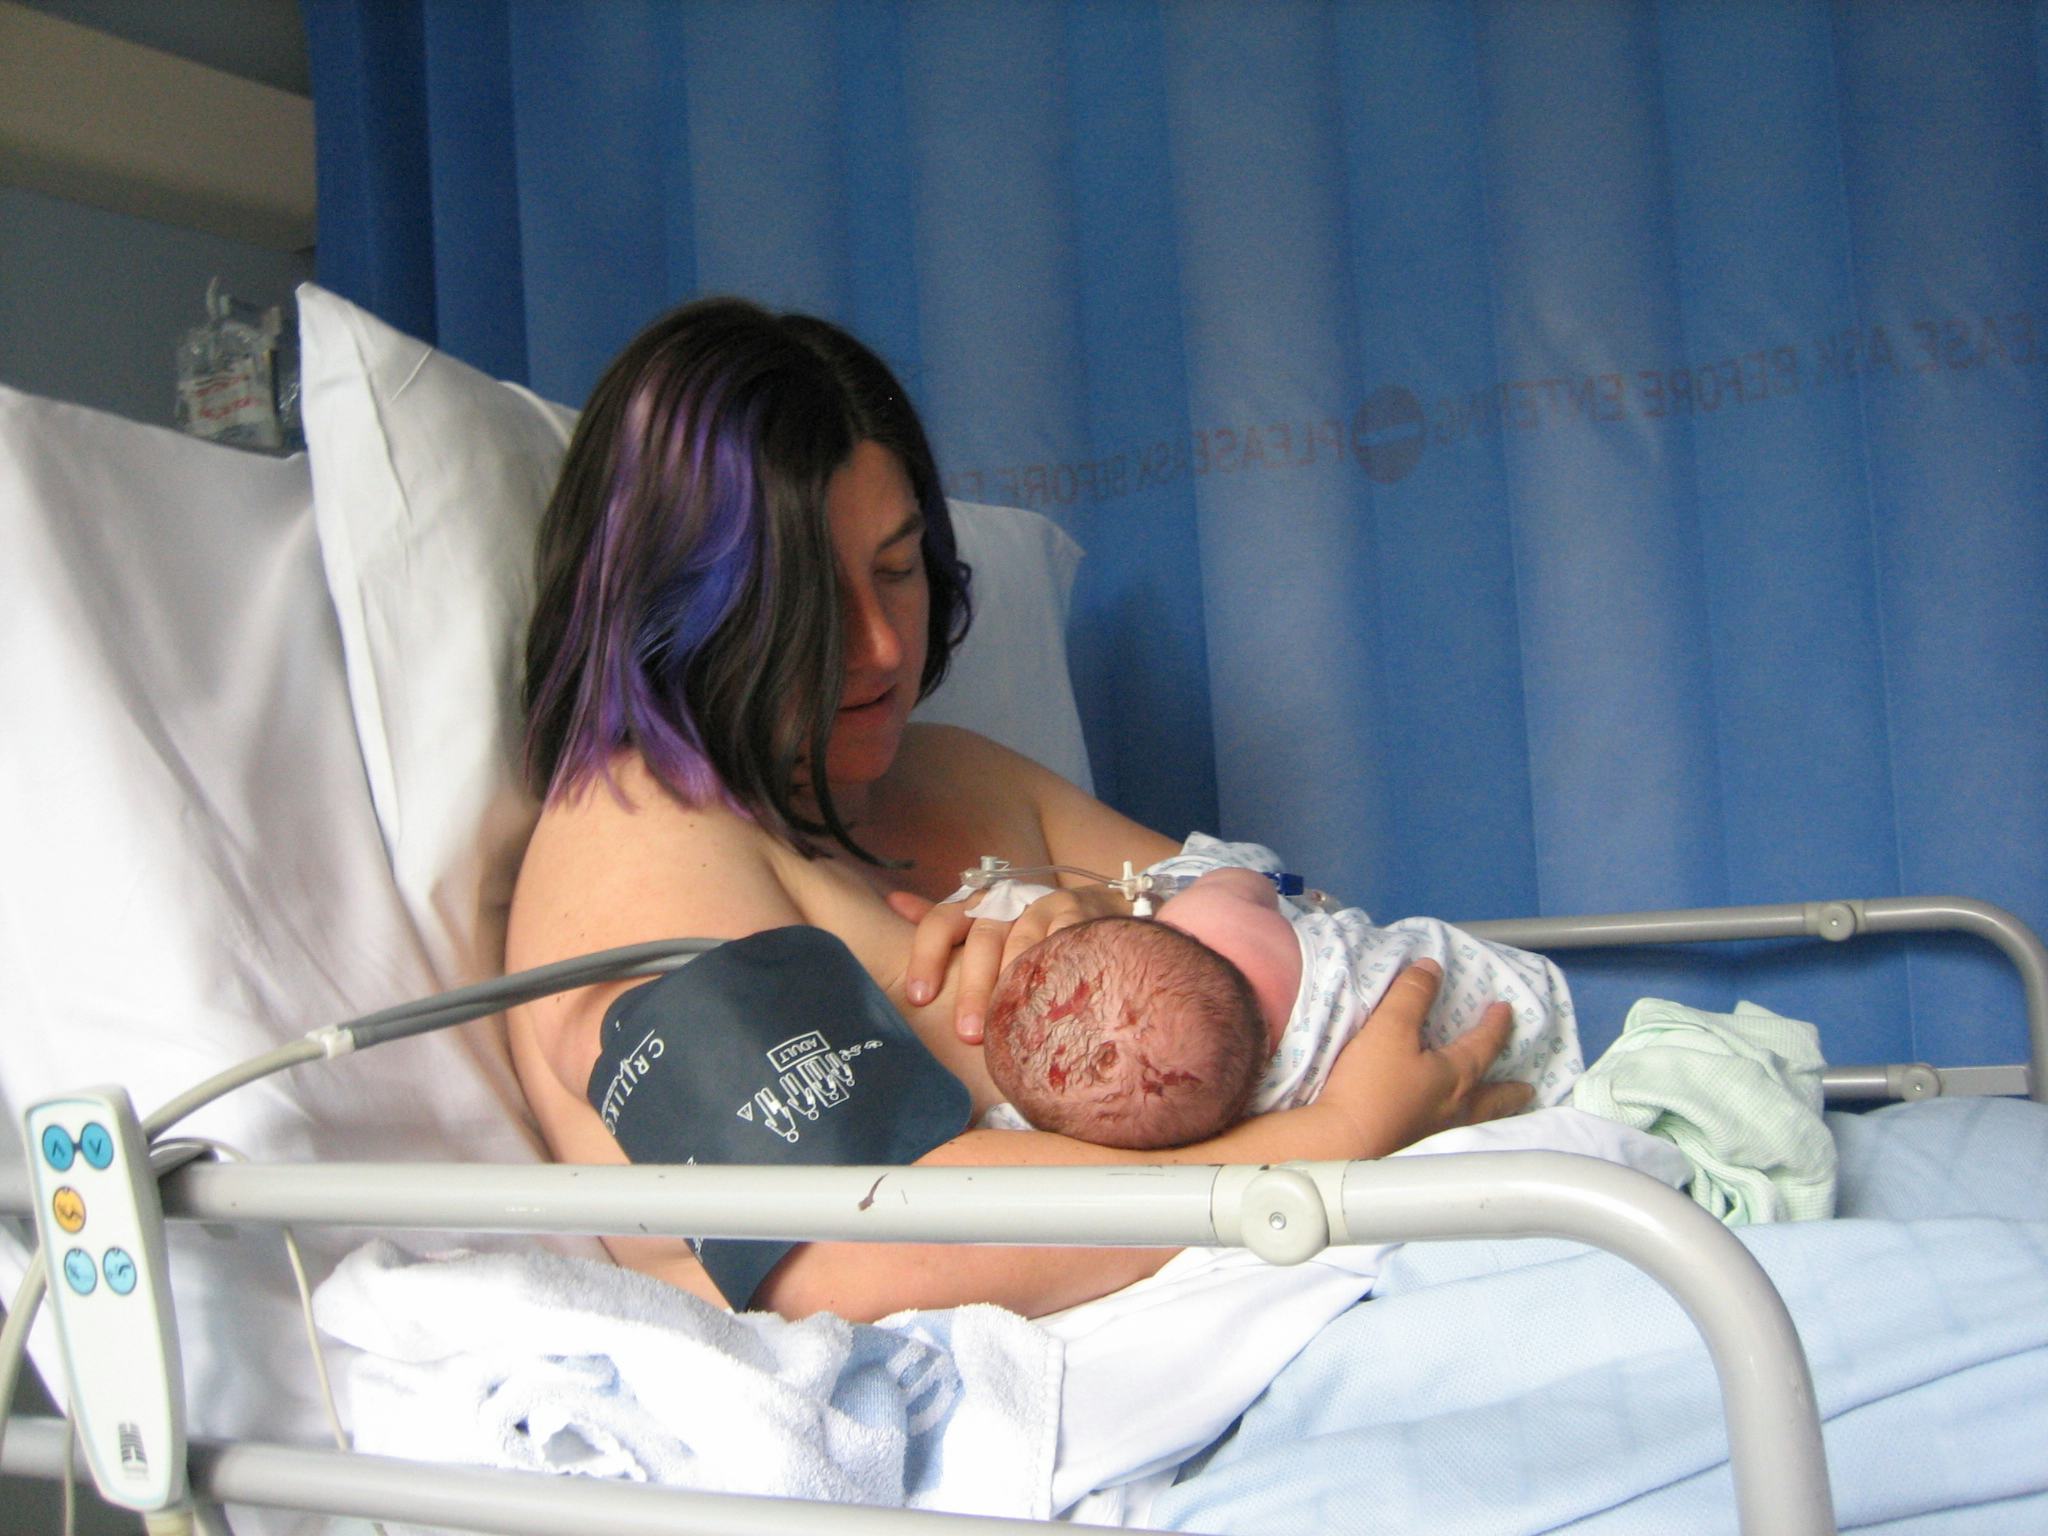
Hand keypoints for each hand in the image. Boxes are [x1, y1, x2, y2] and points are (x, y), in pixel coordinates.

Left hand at [888, 884, 1128, 1042]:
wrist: (1098, 908)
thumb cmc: (1031, 925)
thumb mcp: (988, 921)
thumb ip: (946, 923)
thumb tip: (893, 903)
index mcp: (979, 902)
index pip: (943, 920)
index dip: (927, 956)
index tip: (918, 997)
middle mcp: (1009, 899)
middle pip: (982, 939)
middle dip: (972, 989)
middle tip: (967, 1034)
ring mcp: (1047, 904)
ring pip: (1022, 944)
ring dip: (1012, 987)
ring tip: (1007, 1026)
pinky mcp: (1081, 915)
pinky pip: (1063, 943)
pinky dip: (1053, 971)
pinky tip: (1048, 1004)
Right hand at [1314, 960, 1532, 1157]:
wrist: (1341, 1144)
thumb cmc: (1371, 1086)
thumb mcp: (1389, 1028)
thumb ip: (1412, 995)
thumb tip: (1433, 968)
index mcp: (1455, 1076)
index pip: (1484, 1045)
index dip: (1496, 1025)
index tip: (1506, 1010)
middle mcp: (1454, 1109)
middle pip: (1493, 1098)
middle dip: (1510, 1091)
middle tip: (1528, 1090)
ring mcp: (1436, 1136)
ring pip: (1475, 1123)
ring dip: (1491, 1115)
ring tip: (1496, 1114)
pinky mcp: (1414, 1151)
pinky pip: (1451, 1138)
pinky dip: (1461, 1131)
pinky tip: (1450, 1135)